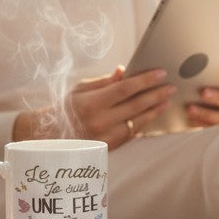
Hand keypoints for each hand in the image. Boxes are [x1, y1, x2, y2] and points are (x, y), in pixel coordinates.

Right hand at [13, 66, 174, 147]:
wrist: (48, 137)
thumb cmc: (66, 108)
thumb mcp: (80, 90)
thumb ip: (104, 82)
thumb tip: (124, 71)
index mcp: (92, 103)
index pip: (125, 89)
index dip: (145, 80)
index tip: (161, 73)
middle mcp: (100, 121)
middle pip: (136, 105)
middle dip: (156, 94)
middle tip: (170, 87)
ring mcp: (106, 137)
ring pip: (138, 122)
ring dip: (155, 110)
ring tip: (167, 100)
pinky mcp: (109, 147)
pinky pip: (132, 134)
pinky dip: (144, 123)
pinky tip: (153, 115)